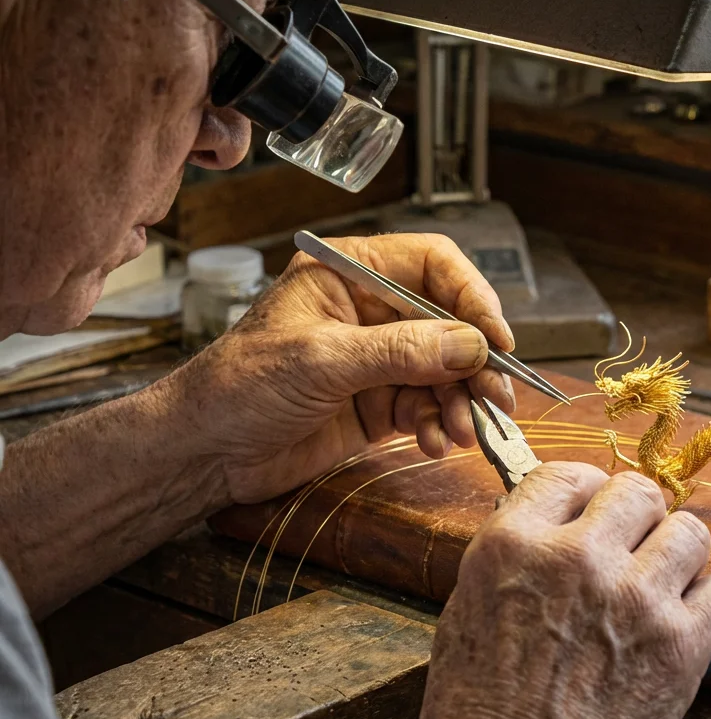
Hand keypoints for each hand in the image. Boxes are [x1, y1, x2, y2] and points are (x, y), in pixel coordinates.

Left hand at [164, 233, 515, 506]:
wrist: (204, 453)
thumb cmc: (240, 385)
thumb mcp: (321, 359)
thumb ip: (399, 351)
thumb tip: (471, 345)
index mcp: (351, 274)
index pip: (433, 265)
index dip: (472, 296)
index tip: (496, 339)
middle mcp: (371, 310)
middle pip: (450, 323)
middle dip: (474, 362)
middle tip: (495, 397)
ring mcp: (378, 359)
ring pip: (444, 371)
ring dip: (460, 402)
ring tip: (463, 431)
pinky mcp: (379, 403)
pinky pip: (426, 407)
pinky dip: (437, 425)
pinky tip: (433, 443)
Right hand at [396, 463, 710, 718]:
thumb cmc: (477, 712)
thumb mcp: (465, 609)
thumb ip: (511, 556)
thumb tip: (551, 525)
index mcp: (514, 544)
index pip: (567, 474)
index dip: (585, 489)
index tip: (593, 505)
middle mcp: (576, 558)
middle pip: (636, 491)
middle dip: (636, 514)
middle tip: (632, 543)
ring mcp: (633, 598)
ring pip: (688, 531)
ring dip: (676, 554)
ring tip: (661, 582)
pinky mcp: (679, 646)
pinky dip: (709, 604)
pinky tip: (686, 621)